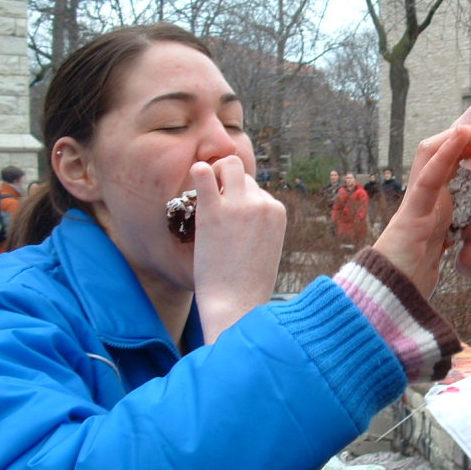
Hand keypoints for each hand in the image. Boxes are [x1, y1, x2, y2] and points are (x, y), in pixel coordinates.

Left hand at [190, 156, 286, 343]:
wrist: (236, 305)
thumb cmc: (248, 286)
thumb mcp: (266, 250)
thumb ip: (260, 228)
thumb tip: (243, 219)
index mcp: (277, 212)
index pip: (257, 190)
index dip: (239, 201)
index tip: (228, 220)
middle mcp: (262, 203)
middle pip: (243, 175)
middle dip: (227, 184)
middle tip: (213, 204)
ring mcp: (239, 205)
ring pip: (228, 164)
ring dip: (214, 175)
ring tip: (204, 197)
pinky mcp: (214, 210)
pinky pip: (203, 173)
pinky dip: (197, 173)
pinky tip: (193, 189)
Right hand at [373, 125, 470, 296]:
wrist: (390, 301)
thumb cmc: (415, 278)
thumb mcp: (446, 247)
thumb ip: (458, 232)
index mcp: (436, 199)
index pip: (456, 158)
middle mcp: (424, 194)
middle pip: (446, 147)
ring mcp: (416, 202)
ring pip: (433, 151)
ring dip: (466, 139)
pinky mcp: (411, 216)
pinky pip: (426, 178)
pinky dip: (443, 155)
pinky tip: (458, 139)